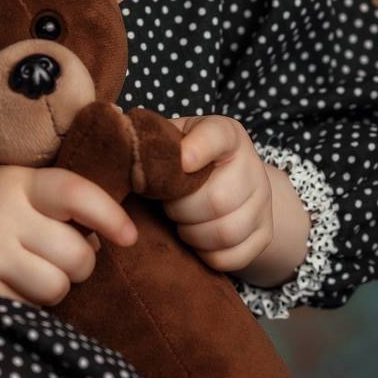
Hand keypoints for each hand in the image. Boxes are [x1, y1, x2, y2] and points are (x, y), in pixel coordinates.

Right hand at [0, 164, 138, 308]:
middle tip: (54, 254)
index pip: (75, 192)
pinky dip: (28, 306)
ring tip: (26, 271)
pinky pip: (29, 312)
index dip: (110, 215)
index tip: (129, 236)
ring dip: (53, 287)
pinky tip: (6, 287)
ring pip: (57, 288)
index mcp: (14, 183)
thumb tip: (108, 236)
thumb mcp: (9, 187)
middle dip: (78, 262)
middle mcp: (0, 217)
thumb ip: (54, 201)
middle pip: (77, 254)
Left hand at [161, 115, 273, 273]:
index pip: (218, 135)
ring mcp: (262, 201)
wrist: (233, 182)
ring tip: (180, 224)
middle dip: (181, 210)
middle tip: (167, 206)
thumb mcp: (175, 139)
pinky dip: (208, 255)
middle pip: (217, 199)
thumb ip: (151, 137)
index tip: (181, 162)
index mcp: (226, 134)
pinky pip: (234, 257)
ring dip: (192, 235)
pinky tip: (197, 242)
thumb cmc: (189, 160)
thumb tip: (111, 120)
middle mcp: (252, 165)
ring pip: (226, 232)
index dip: (198, 149)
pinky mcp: (266, 233)